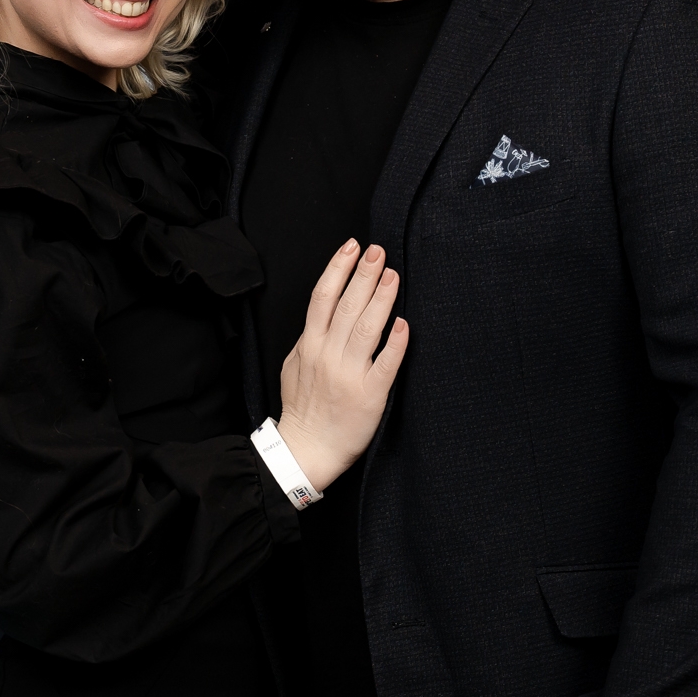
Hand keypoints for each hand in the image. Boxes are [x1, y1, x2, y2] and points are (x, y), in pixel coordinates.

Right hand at [276, 240, 409, 491]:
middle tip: (379, 251)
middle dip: (364, 274)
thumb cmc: (303, 408)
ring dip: (381, 298)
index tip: (352, 247)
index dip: (338, 268)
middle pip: (346, 305)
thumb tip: (324, 315)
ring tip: (393, 275)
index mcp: (310, 346)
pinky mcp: (370, 395)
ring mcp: (348, 375)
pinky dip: (395, 343)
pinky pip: (385, 365)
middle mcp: (328, 355)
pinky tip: (403, 323)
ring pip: (366, 328)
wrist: (307, 450)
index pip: (323, 297)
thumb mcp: (294, 366)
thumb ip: (309, 340)